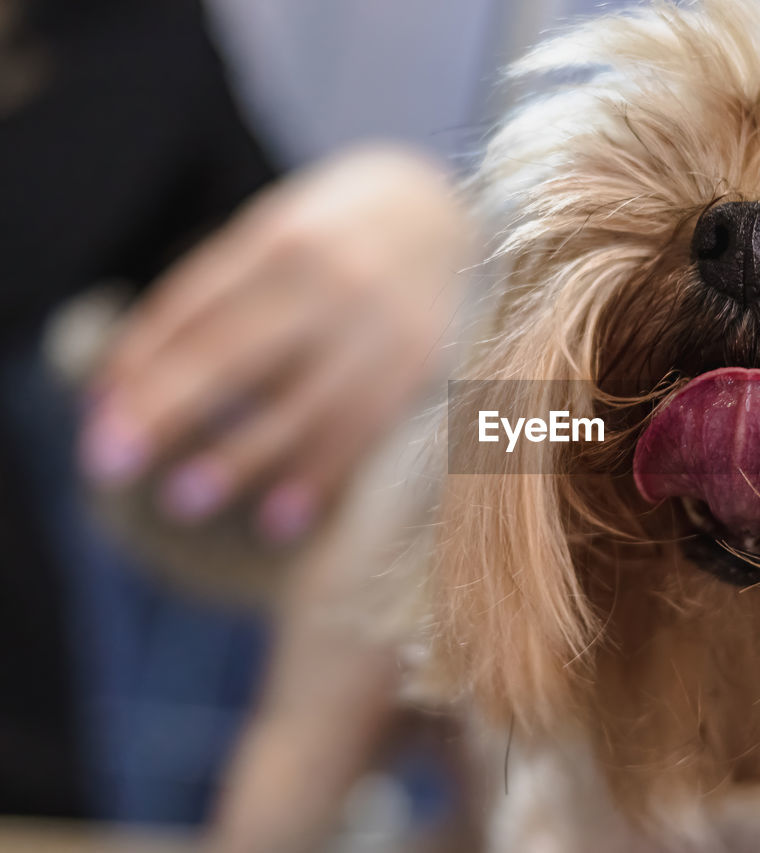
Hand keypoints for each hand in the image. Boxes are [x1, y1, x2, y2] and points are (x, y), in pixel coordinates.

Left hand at [80, 145, 469, 542]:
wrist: (439, 216)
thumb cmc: (325, 241)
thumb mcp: (266, 242)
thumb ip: (203, 306)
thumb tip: (115, 391)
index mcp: (281, 241)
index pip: (195, 309)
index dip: (142, 369)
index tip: (100, 429)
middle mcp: (332, 280)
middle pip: (237, 352)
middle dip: (170, 411)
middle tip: (112, 467)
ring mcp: (381, 325)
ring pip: (302, 404)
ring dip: (241, 458)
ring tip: (182, 502)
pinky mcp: (421, 365)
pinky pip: (361, 432)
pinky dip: (318, 479)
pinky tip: (277, 521)